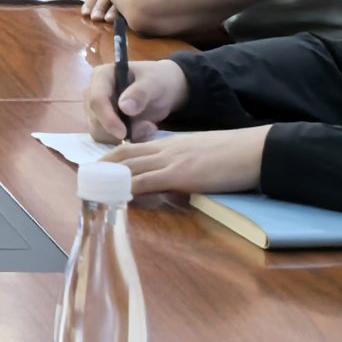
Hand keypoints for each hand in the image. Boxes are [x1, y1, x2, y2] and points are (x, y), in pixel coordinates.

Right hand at [85, 58, 187, 142]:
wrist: (163, 89)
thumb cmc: (158, 81)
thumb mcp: (154, 83)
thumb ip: (140, 93)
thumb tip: (125, 108)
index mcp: (101, 76)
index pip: (96, 100)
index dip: (107, 118)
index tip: (123, 133)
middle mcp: (93, 92)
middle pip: (95, 119)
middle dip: (121, 130)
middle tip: (149, 128)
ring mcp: (96, 109)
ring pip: (99, 132)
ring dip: (125, 136)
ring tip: (149, 128)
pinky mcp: (102, 123)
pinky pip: (107, 138)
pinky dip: (127, 139)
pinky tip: (143, 131)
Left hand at [102, 126, 271, 195]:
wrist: (255, 150)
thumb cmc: (234, 155)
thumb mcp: (200, 156)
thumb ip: (182, 166)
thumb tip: (172, 184)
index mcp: (170, 144)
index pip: (132, 149)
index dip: (111, 159)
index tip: (97, 170)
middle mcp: (165, 149)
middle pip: (123, 156)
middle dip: (101, 169)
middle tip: (86, 181)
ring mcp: (171, 160)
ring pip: (130, 167)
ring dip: (109, 180)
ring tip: (93, 190)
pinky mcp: (181, 174)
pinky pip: (147, 181)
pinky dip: (129, 189)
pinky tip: (118, 197)